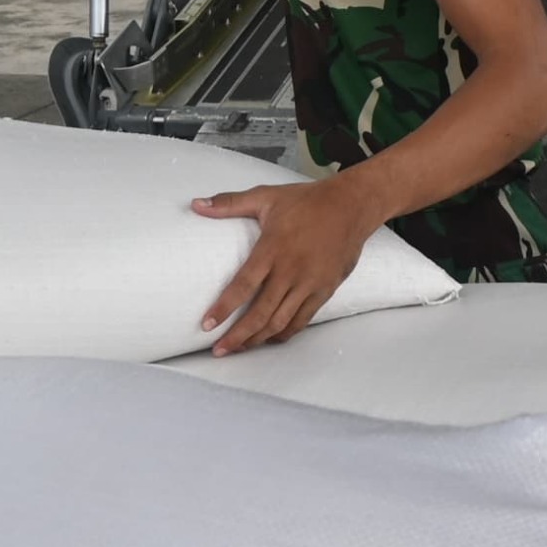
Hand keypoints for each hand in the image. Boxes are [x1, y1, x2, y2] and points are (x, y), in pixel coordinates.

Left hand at [192, 175, 380, 351]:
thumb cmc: (306, 202)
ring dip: (258, 339)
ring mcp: (310, 283)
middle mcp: (291, 270)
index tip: (207, 325)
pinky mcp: (325, 291)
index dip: (224, 308)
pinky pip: (302, 320)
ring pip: (281, 322)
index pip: (243, 285)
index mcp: (272, 248)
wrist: (351, 206)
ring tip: (239, 348)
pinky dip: (284, 333)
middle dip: (238, 336)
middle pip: (261, 313)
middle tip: (218, 350)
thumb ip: (229, 203)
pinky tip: (269, 339)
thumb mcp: (266, 197)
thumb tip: (195, 204)